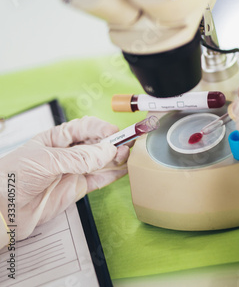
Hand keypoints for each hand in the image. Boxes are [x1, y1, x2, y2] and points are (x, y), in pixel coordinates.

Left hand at [0, 116, 129, 239]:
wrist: (2, 211)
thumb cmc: (11, 178)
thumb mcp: (47, 161)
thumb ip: (79, 157)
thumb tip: (106, 151)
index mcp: (55, 138)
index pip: (84, 127)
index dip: (101, 128)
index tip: (115, 132)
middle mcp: (65, 153)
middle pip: (95, 143)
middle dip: (111, 143)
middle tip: (123, 147)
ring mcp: (72, 171)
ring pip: (100, 161)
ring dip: (115, 157)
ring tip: (126, 157)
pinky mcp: (76, 189)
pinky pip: (99, 179)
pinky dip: (113, 174)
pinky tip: (123, 169)